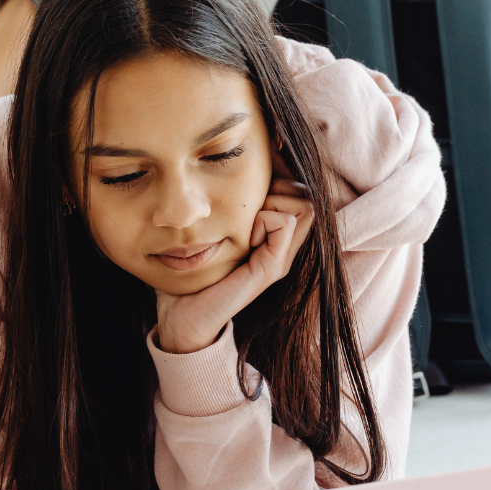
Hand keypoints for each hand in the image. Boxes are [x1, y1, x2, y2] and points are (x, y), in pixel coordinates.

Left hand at [155, 179, 314, 353]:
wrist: (183, 315)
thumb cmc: (193, 273)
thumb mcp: (214, 234)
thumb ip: (230, 213)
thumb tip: (230, 174)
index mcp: (272, 239)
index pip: (299, 192)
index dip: (280, 180)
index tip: (248, 196)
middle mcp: (283, 248)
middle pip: (307, 196)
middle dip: (278, 188)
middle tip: (248, 210)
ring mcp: (280, 259)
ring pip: (304, 205)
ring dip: (272, 203)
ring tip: (246, 225)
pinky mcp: (271, 268)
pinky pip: (285, 223)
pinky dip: (264, 220)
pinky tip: (245, 239)